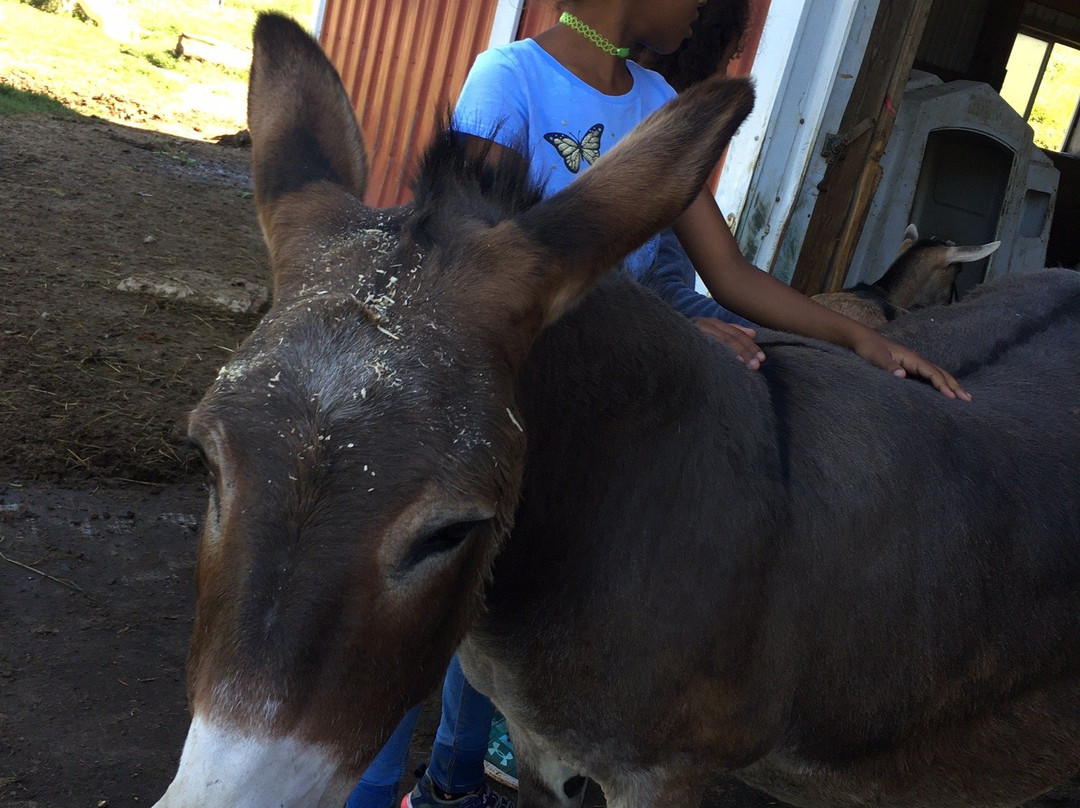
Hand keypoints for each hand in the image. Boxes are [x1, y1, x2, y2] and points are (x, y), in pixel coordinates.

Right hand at [693, 318, 765, 369]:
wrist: (663, 341)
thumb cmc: (689, 340)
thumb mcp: (711, 334)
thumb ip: (731, 332)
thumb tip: (753, 334)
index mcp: (710, 323)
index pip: (734, 333)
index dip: (749, 345)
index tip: (761, 358)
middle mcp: (703, 325)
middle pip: (731, 337)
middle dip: (746, 350)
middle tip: (757, 364)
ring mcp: (695, 332)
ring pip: (723, 341)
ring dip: (738, 353)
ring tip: (749, 366)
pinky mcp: (689, 341)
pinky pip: (709, 347)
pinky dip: (723, 355)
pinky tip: (733, 363)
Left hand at [853, 332, 970, 400]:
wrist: (864, 340)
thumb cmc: (870, 349)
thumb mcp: (877, 358)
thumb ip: (888, 366)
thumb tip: (902, 375)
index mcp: (912, 358)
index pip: (932, 373)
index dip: (942, 385)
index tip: (952, 397)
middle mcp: (917, 360)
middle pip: (941, 373)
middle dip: (954, 385)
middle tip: (968, 399)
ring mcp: (915, 364)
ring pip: (938, 374)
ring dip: (951, 384)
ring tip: (964, 396)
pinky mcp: (911, 367)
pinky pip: (930, 376)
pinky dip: (941, 383)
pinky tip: (945, 390)